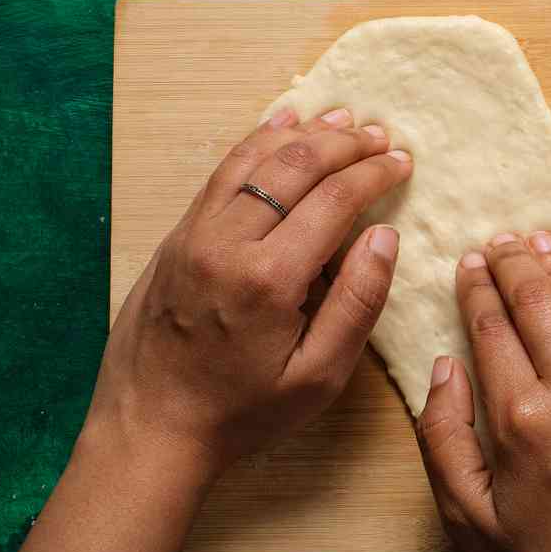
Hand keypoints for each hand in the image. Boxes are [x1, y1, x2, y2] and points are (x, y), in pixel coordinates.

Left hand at [86, 104, 410, 481]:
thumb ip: (357, 304)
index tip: (402, 162)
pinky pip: (221, 172)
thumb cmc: (240, 413)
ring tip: (342, 122)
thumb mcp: (317, 379)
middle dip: (345, 144)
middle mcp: (227, 241)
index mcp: (268, 278)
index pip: (333, 199)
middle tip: (381, 137)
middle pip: (295, 165)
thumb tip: (384, 237)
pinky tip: (281, 127)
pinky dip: (257, 142)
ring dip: (303, 133)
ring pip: (254, 157)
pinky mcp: (176, 235)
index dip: (373, 174)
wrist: (149, 430)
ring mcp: (194, 233)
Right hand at [415, 232, 550, 551]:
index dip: (477, 287)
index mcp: (521, 419)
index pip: (492, 326)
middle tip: (496, 240)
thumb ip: (442, 438)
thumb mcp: (468, 518)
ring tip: (535, 239)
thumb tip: (443, 366)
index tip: (466, 261)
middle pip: (538, 300)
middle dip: (513, 261)